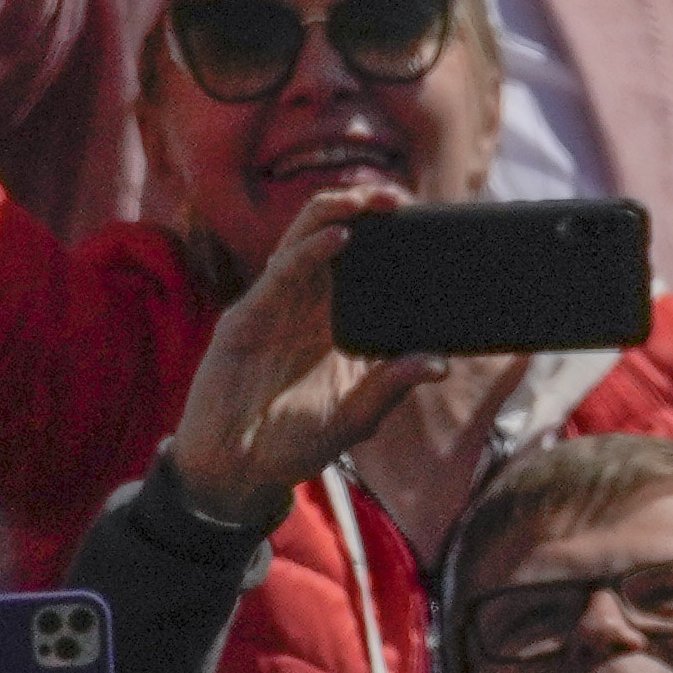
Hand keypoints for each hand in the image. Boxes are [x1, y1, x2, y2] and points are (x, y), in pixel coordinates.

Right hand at [161, 189, 442, 533]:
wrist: (234, 474)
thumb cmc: (293, 444)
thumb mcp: (353, 419)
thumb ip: (389, 389)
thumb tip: (439, 363)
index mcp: (337, 322)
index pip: (366, 263)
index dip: (390, 236)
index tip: (426, 218)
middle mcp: (307, 306)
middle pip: (336, 236)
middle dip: (365, 208)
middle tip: (400, 198)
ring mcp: (275, 306)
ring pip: (304, 240)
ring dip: (336, 212)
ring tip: (369, 199)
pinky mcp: (244, 318)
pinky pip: (280, 273)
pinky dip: (309, 251)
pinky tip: (338, 239)